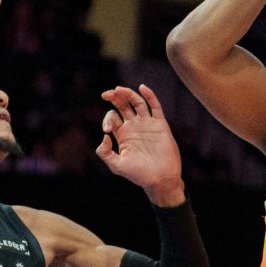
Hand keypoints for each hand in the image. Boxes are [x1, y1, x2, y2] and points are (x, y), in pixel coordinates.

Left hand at [96, 85, 183, 204]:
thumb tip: (105, 136)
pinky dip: (150, 96)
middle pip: (122, 105)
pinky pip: (155, 106)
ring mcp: (147, 124)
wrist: (160, 179)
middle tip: (106, 94)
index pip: (112, 117)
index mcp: (122, 134)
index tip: (107, 130)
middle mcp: (134, 126)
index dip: (107, 119)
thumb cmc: (138, 174)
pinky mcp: (160, 124)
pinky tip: (142, 87)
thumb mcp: (116, 165)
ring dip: (127, 94)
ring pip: (137, 102)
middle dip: (114, 98)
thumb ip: (105, 153)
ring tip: (118, 89)